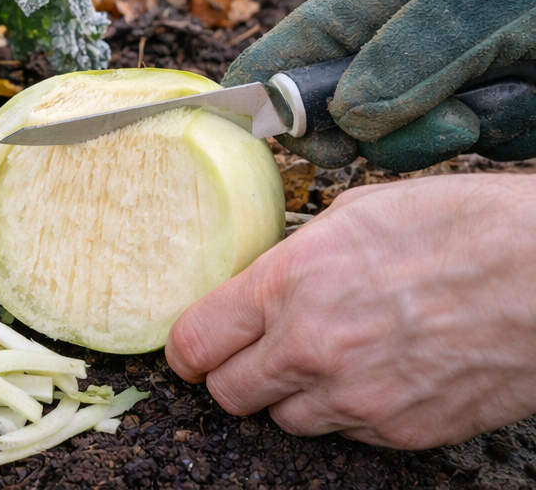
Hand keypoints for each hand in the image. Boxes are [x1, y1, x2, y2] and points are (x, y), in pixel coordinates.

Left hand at [165, 175, 535, 448]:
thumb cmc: (461, 228)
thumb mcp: (354, 216)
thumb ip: (294, 258)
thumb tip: (263, 278)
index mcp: (287, 285)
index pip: (196, 342)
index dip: (188, 348)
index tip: (195, 346)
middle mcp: (311, 349)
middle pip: (229, 394)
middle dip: (233, 376)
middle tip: (253, 356)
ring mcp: (358, 399)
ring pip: (286, 421)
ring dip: (293, 396)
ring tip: (329, 358)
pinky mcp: (403, 432)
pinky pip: (347, 434)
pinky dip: (349, 412)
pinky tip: (377, 373)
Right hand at [223, 0, 535, 170]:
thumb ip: (409, 52)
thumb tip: (347, 117)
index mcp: (379, 2)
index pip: (292, 50)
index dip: (262, 91)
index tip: (254, 135)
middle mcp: (407, 50)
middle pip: (343, 118)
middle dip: (377, 134)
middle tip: (433, 125)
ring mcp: (457, 87)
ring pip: (411, 145)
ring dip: (456, 135)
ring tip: (511, 97)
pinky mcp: (509, 118)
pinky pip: (481, 152)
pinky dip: (510, 135)